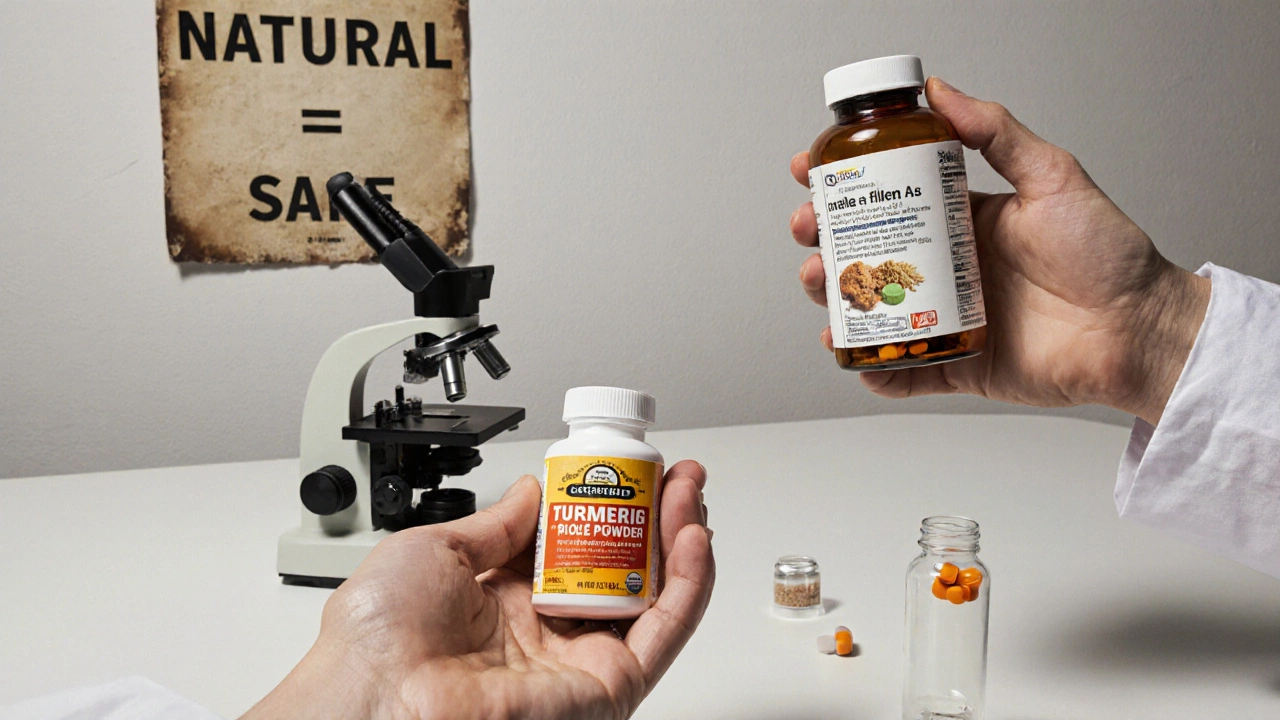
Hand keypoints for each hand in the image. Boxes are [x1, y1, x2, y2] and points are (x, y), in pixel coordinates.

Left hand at [243, 461, 713, 719]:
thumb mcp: (437, 548)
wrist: (379, 696)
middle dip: (656, 517)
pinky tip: (692, 537)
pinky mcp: (610, 685)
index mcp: (506, 600)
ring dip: (681, 540)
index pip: (579, 546)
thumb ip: (499, 522)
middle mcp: (548, 630)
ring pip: (654, 595)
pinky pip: (665, 630)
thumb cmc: (380, 638)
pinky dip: (689, 583)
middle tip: (673, 475)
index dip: (609, 506)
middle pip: (625, 567)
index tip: (627, 468)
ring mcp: (581, 658)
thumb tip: (536, 489)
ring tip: (688, 493)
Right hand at [789, 77, 1209, 424]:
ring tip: (825, 285)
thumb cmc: (1107, 255)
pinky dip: (868, 368)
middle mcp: (949, 267)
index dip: (845, 185)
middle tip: (811, 231)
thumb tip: (943, 91)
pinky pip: (901, 371)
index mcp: (964, 220)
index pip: (890, 196)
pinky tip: (850, 351)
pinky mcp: (957, 363)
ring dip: (835, 296)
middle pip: (866, 251)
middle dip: (825, 240)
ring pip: (871, 308)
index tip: (813, 171)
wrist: (1135, 329)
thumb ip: (996, 132)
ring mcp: (948, 316)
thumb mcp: (1052, 175)